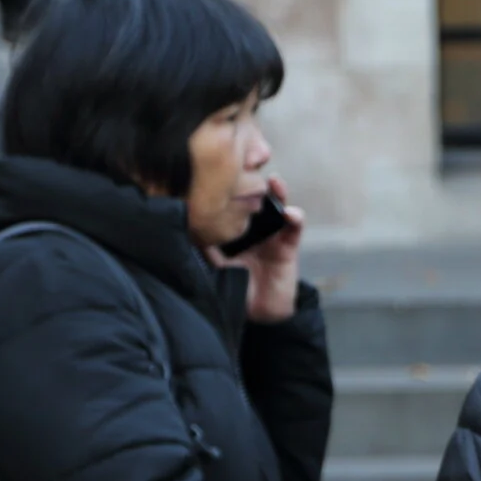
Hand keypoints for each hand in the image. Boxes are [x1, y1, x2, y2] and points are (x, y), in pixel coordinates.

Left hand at [204, 174, 303, 322]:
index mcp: (233, 227)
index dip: (232, 182)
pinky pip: (294, 228)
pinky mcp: (288, 247)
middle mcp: (253, 226)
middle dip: (256, 179)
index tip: (224, 167)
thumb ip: (203, 245)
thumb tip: (186, 223)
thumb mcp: (211, 264)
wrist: (257, 315)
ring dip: (278, 191)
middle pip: (256, 196)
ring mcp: (272, 234)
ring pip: (277, 205)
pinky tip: (291, 213)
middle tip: (251, 165)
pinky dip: (295, 218)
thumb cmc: (232, 289)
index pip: (233, 199)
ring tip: (274, 182)